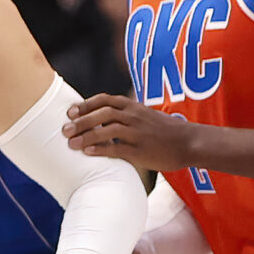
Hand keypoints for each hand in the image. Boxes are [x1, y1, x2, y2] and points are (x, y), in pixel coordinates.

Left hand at [62, 95, 198, 172]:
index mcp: (133, 107)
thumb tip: (102, 118)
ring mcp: (137, 133)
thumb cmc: (164, 131)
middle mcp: (134, 117)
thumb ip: (125, 115)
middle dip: (81, 121)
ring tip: (71, 144)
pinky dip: (101, 150)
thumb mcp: (144, 115)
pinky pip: (117, 149)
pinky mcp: (141, 151)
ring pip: (107, 130)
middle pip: (102, 113)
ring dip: (86, 136)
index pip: (105, 100)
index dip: (85, 105)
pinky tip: (88, 153)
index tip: (70, 111)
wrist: (188, 142)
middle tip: (64, 129)